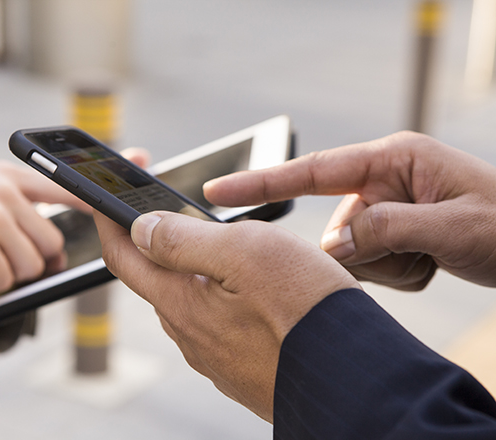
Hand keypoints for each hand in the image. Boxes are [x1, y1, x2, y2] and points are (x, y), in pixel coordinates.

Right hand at [0, 161, 85, 291]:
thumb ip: (16, 209)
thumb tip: (54, 250)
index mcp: (6, 175)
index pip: (65, 187)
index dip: (92, 201)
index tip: (110, 207)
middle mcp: (4, 190)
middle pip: (51, 244)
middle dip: (27, 261)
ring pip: (31, 266)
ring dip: (1, 274)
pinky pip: (4, 281)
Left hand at [94, 210, 358, 421]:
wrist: (355, 380)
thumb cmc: (306, 310)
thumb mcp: (245, 251)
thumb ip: (184, 239)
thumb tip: (142, 229)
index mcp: (180, 302)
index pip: (124, 258)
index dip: (110, 223)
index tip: (105, 200)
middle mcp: (190, 335)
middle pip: (157, 279)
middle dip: (157, 244)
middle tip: (176, 214)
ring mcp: (217, 358)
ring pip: (191, 302)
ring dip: (195, 271)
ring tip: (226, 248)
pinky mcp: (243, 370)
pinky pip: (220, 325)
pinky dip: (222, 298)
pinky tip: (254, 292)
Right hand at [204, 131, 495, 289]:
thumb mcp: (454, 226)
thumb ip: (386, 231)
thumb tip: (332, 247)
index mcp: (393, 159)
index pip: (313, 170)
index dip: (260, 181)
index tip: (217, 190)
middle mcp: (383, 180)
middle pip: (336, 230)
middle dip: (369, 255)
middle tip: (418, 258)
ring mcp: (387, 208)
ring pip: (352, 254)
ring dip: (390, 268)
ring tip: (434, 260)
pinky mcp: (392, 233)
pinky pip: (372, 266)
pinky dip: (400, 275)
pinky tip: (433, 265)